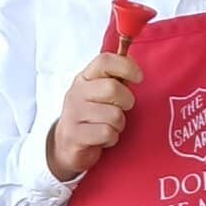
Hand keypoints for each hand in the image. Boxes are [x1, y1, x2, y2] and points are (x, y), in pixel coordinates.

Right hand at [46, 52, 141, 181]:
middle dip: (126, 101)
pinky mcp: (75, 135)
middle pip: (112, 88)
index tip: (139, 77)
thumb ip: (115, 77)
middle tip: (121, 109)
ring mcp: (74, 113)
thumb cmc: (91, 115)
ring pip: (114, 114)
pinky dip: (111, 139)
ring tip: (108, 125)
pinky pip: (107, 133)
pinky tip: (102, 138)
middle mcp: (77, 92)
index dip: (127, 66)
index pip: (105, 61)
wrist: (66, 145)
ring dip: (118, 124)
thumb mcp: (99, 92)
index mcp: (84, 78)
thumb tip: (134, 61)